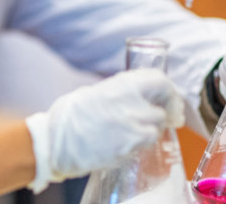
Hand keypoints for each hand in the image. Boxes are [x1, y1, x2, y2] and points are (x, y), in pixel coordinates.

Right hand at [25, 69, 184, 192]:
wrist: (55, 141)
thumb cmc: (69, 116)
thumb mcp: (94, 92)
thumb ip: (119, 93)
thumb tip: (138, 96)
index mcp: (120, 85)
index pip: (159, 81)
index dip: (169, 90)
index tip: (170, 99)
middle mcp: (130, 102)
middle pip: (164, 106)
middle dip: (167, 112)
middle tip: (170, 118)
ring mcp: (131, 124)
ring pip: (157, 126)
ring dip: (152, 128)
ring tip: (137, 130)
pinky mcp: (129, 145)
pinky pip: (146, 142)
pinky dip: (142, 142)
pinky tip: (129, 141)